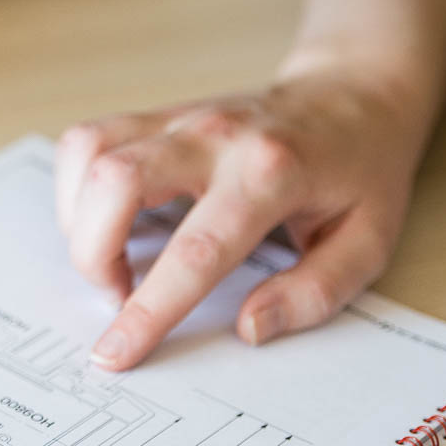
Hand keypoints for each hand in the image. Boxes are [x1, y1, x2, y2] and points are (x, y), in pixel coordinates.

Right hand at [55, 62, 432, 369]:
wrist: (356, 93)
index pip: (196, 251)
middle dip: (93, 254)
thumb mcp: (367, 242)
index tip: (116, 352)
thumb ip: (314, 292)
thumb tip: (248, 327)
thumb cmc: (361, 173)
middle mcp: (216, 136)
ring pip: (88, 154)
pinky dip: (77, 188)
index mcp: (273, 173)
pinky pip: (86, 142)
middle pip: (116, 180)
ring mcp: (179, 118)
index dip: (149, 309)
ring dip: (79, 220)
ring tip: (112, 258)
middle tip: (119, 292)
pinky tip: (105, 219)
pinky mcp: (156, 115)